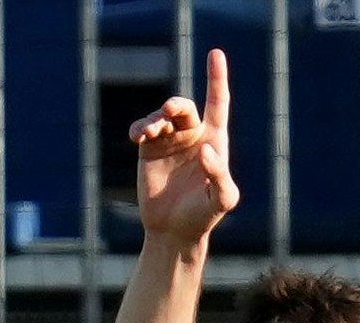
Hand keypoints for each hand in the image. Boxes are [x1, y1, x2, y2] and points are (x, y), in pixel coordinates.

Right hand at [130, 48, 239, 244]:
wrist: (174, 232)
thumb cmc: (204, 216)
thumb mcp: (222, 200)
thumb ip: (220, 175)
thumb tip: (206, 148)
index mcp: (215, 141)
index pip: (218, 103)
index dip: (217, 78)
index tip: (215, 53)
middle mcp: (193, 136)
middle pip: (184, 107)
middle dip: (175, 105)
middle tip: (168, 112)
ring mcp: (170, 141)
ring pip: (162, 116)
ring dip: (155, 119)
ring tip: (148, 133)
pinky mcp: (149, 149)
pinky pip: (143, 128)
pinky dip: (140, 127)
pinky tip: (137, 136)